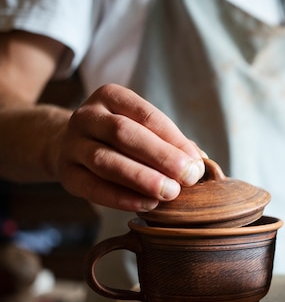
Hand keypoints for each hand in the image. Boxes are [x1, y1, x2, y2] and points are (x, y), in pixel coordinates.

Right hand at [54, 84, 204, 211]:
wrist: (72, 146)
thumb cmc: (123, 139)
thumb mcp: (144, 130)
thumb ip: (172, 143)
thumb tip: (200, 163)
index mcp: (110, 96)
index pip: (146, 116)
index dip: (174, 139)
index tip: (196, 162)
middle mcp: (87, 116)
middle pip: (124, 134)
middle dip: (160, 157)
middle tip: (188, 177)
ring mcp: (72, 144)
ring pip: (106, 161)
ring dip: (142, 178)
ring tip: (170, 193)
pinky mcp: (65, 173)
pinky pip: (93, 187)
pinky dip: (122, 198)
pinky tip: (147, 205)